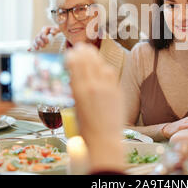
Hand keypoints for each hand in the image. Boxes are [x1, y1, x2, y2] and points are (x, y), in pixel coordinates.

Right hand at [28, 26, 59, 50]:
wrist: (58, 35)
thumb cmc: (58, 32)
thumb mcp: (58, 29)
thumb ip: (55, 30)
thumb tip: (52, 33)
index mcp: (45, 29)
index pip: (42, 33)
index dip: (44, 37)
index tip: (47, 42)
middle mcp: (41, 33)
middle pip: (37, 37)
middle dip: (39, 42)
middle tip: (43, 46)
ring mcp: (39, 38)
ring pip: (35, 40)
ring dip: (35, 44)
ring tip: (37, 48)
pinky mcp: (38, 42)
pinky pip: (33, 44)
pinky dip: (31, 47)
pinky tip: (28, 50)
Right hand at [66, 43, 123, 171]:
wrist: (104, 140)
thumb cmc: (85, 129)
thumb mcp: (74, 107)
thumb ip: (75, 90)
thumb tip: (74, 76)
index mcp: (79, 90)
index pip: (75, 64)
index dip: (73, 55)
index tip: (70, 53)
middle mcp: (94, 86)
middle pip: (88, 60)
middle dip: (83, 51)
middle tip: (80, 47)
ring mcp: (107, 87)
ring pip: (100, 63)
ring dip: (94, 56)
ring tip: (90, 52)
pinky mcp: (117, 91)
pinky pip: (110, 72)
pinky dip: (104, 66)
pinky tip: (101, 65)